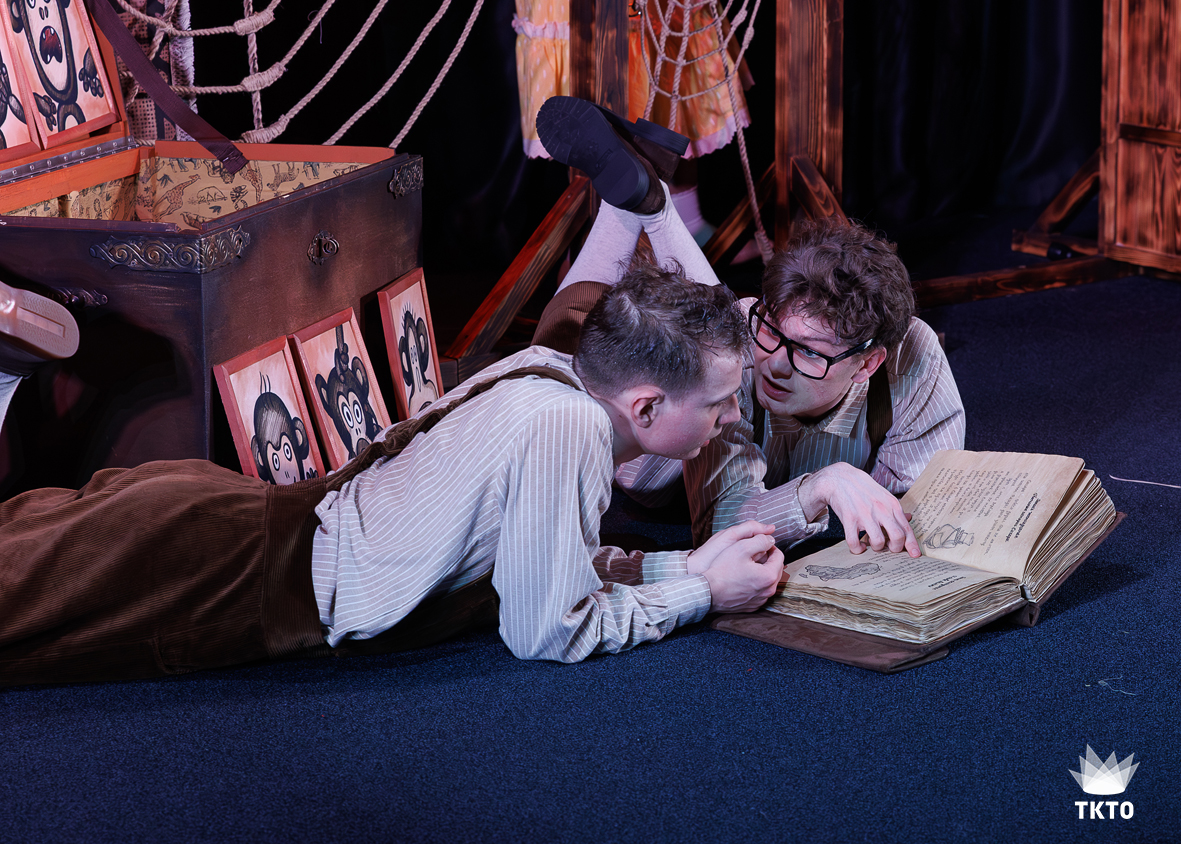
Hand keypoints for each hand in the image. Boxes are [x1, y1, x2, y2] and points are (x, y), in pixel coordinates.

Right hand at [689, 521, 784, 612]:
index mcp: (769, 576)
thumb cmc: (722, 571)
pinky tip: (743, 578)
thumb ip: (760, 541)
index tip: (760, 543)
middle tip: (753, 553)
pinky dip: (755, 583)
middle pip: (775, 569)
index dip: (770, 546)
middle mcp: (768, 591)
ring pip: (768, 581)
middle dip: (767, 559)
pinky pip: (759, 591)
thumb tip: (770, 540)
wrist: (708, 592)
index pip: (779, 556)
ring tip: (747, 565)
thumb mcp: (741, 547)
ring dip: (761, 571)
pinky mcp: (752, 606)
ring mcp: (760, 600)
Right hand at [798, 463, 919, 556]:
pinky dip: (858, 549)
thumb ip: (895, 509)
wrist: (839, 478)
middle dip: (895, 548)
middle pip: (897, 537)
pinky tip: (859, 546)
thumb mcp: (883, 495)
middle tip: (889, 548)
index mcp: (892, 505)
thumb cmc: (863, 488)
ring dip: (876, 548)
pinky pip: (855, 542)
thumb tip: (909, 518)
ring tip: (872, 543)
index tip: (915, 555)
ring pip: (878, 542)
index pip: (906, 528)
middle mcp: (881, 510)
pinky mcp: (850, 519)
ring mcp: (865, 515)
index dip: (912, 544)